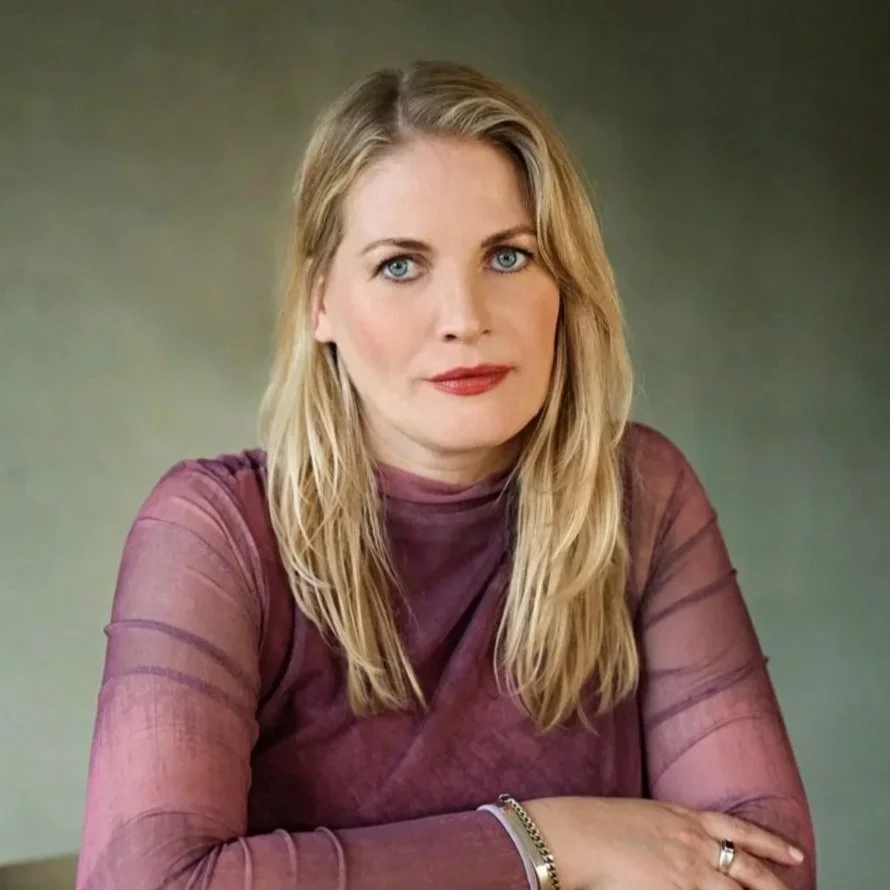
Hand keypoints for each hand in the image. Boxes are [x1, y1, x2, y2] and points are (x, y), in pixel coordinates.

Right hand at [522, 797, 804, 889]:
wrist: (576, 836)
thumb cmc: (599, 823)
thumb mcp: (645, 815)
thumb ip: (673, 828)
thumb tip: (692, 845)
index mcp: (685, 817)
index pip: (741, 830)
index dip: (771, 843)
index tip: (794, 854)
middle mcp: (694, 844)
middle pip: (749, 868)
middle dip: (776, 883)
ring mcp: (687, 873)